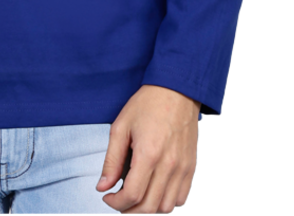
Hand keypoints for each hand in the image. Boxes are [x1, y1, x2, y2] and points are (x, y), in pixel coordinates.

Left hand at [97, 84, 199, 213]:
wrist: (177, 90)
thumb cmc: (147, 104)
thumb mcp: (121, 127)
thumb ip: (112, 160)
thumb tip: (102, 187)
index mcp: (149, 153)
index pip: (132, 195)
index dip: (116, 203)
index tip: (108, 197)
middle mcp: (169, 165)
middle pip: (149, 208)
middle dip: (129, 212)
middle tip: (119, 203)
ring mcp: (182, 168)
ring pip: (166, 207)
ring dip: (148, 210)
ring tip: (136, 199)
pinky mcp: (191, 168)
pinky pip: (180, 199)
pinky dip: (166, 203)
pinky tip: (154, 193)